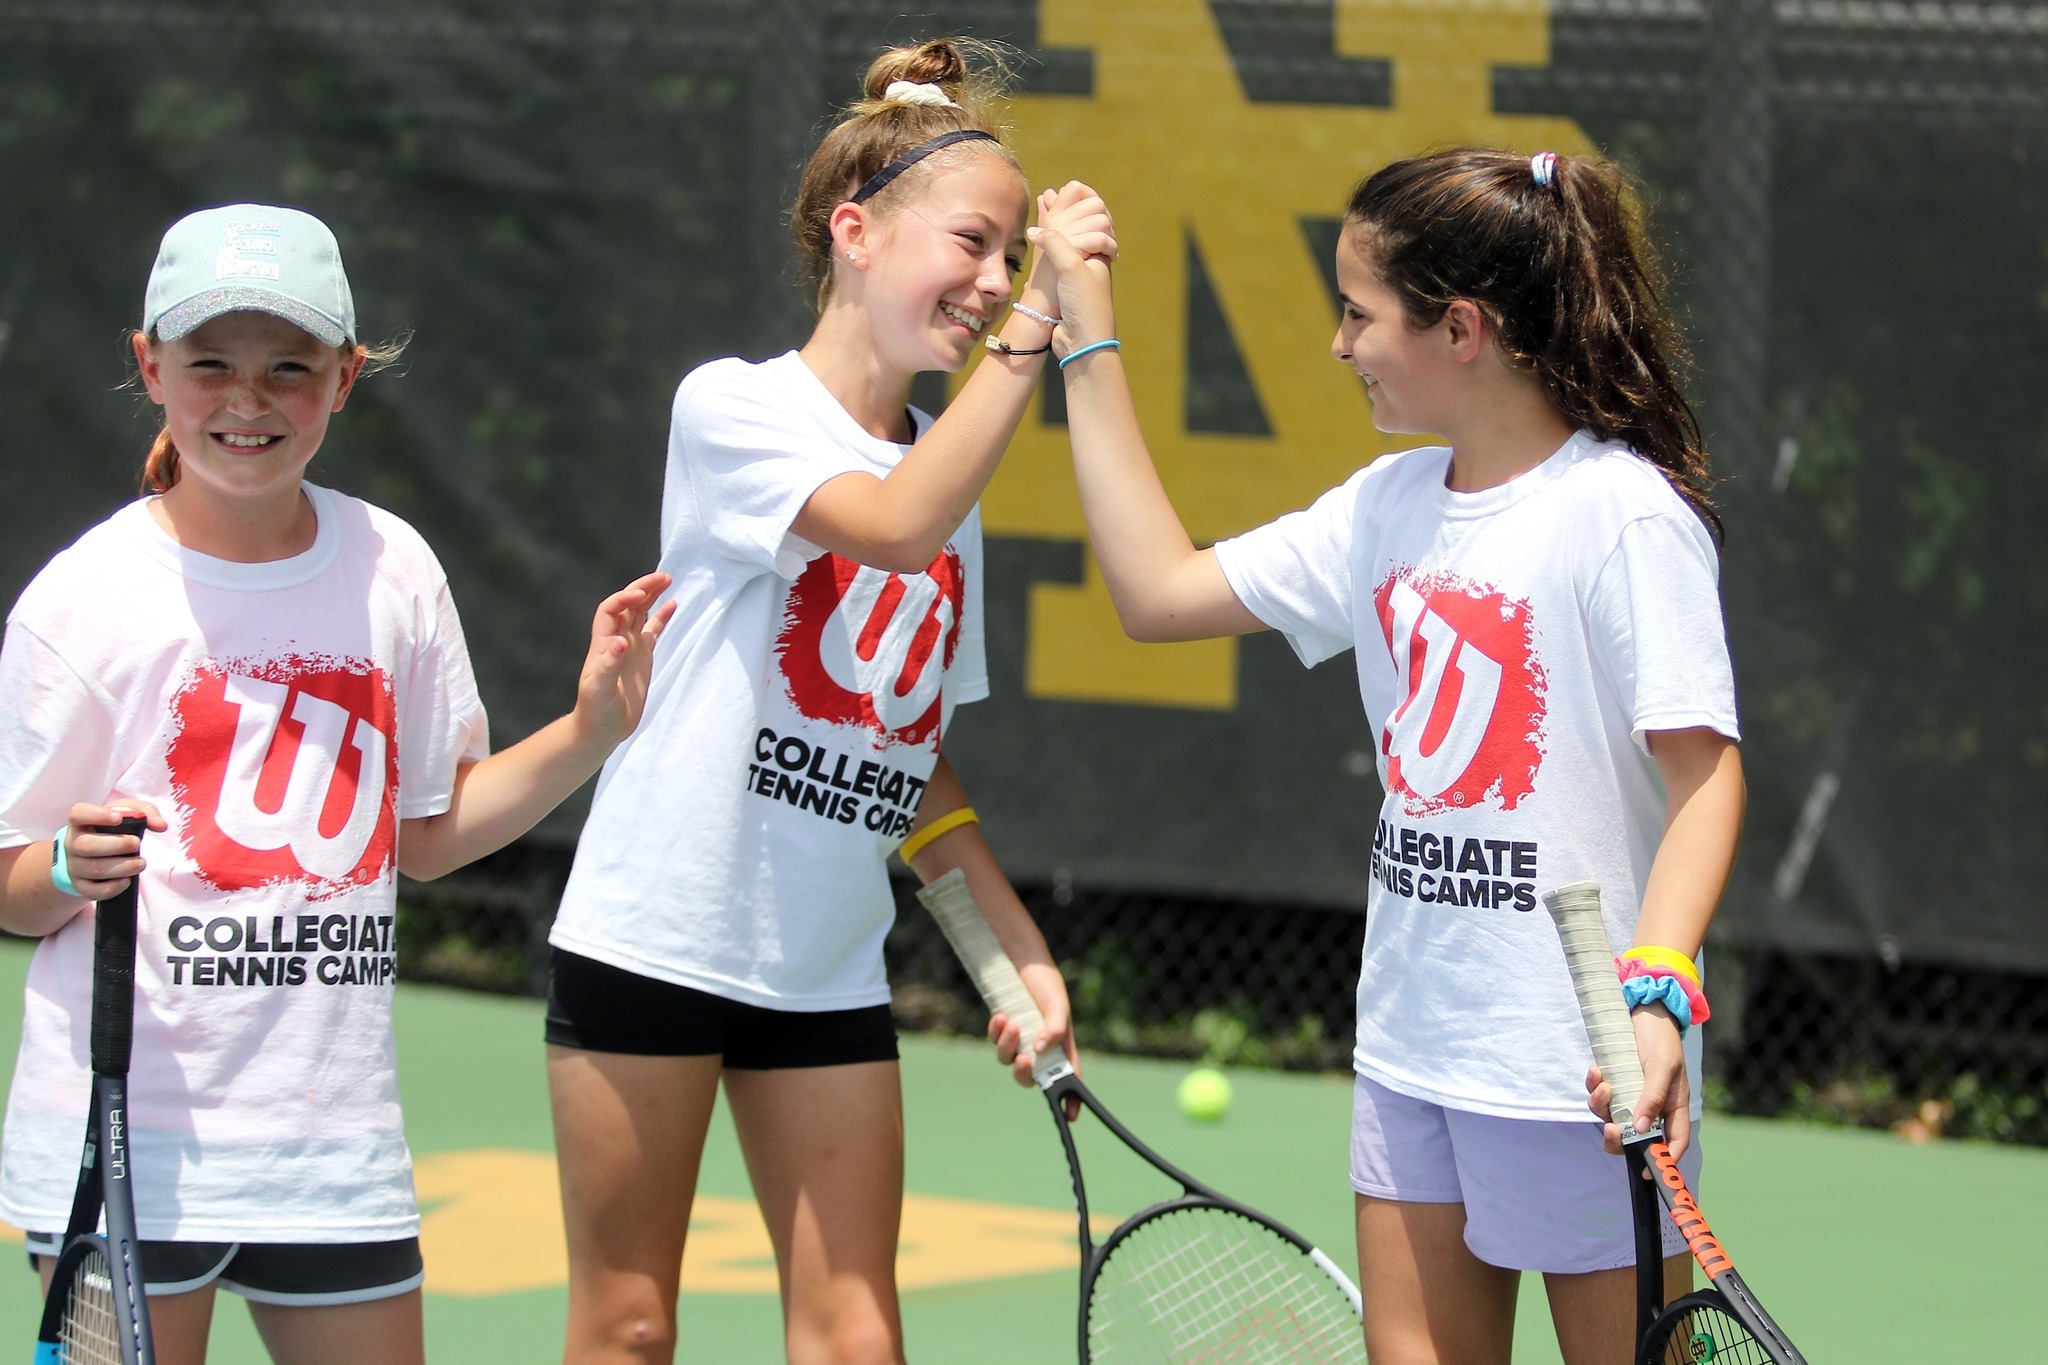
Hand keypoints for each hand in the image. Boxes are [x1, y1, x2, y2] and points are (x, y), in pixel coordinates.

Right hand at [59, 800, 166, 900]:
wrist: (91, 856)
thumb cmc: (110, 830)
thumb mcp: (126, 814)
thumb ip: (146, 812)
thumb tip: (161, 825)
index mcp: (80, 822)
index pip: (78, 814)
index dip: (97, 815)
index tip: (118, 818)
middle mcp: (72, 843)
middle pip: (87, 845)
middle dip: (118, 845)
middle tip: (137, 843)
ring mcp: (74, 866)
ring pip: (94, 869)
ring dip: (123, 867)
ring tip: (141, 863)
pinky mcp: (80, 885)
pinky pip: (94, 891)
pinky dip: (114, 887)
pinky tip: (127, 880)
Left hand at [572, 572, 675, 744]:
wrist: (601, 728)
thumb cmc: (595, 711)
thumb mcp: (599, 689)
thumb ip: (609, 665)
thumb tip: (621, 642)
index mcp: (602, 643)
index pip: (611, 609)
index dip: (624, 598)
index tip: (640, 596)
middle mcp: (616, 640)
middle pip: (628, 605)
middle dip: (643, 588)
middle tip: (663, 576)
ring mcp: (630, 647)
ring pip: (641, 613)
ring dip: (651, 596)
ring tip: (668, 580)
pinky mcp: (642, 657)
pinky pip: (653, 630)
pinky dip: (661, 616)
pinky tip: (672, 604)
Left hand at [986, 959, 1081, 1119]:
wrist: (1022, 961)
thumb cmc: (1046, 984)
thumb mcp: (1057, 1004)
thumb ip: (1054, 1028)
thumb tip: (1040, 1050)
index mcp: (1059, 1046)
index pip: (1066, 1077)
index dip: (1069, 1099)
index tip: (1070, 1116)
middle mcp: (1039, 1048)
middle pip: (1030, 1077)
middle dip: (1024, 1074)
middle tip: (1023, 1062)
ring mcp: (1019, 1040)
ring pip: (1007, 1059)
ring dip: (1007, 1045)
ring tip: (1011, 1023)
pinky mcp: (1002, 1030)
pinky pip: (994, 1041)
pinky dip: (996, 1031)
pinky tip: (1001, 1016)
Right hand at [1017, 181, 1115, 339]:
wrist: (1082, 343)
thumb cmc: (1084, 303)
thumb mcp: (1070, 265)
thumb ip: (1053, 241)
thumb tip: (1033, 230)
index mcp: (1099, 251)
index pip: (1094, 216)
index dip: (1081, 202)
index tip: (1063, 192)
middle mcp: (1090, 261)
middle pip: (1079, 228)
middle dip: (1066, 214)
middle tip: (1049, 199)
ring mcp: (1078, 276)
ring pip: (1066, 246)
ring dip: (1054, 232)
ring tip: (1041, 219)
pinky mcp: (1066, 291)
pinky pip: (1056, 263)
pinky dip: (1047, 252)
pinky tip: (1036, 251)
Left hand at [1586, 1002, 1690, 1156]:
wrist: (1644, 1010)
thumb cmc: (1661, 1039)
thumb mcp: (1663, 1066)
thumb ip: (1653, 1097)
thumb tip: (1643, 1129)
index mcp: (1673, 1107)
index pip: (1673, 1143)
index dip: (1662, 1161)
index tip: (1646, 1173)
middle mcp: (1651, 1106)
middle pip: (1635, 1137)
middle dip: (1618, 1139)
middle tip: (1610, 1130)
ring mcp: (1631, 1095)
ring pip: (1612, 1116)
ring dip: (1602, 1105)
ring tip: (1603, 1083)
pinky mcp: (1614, 1083)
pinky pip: (1600, 1095)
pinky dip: (1594, 1085)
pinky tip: (1595, 1070)